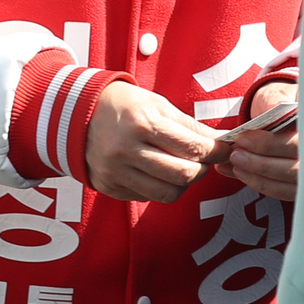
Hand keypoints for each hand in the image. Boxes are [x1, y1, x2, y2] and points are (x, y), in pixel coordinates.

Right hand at [84, 80, 222, 202]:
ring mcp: (116, 172)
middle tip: (203, 160)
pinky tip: (156, 172)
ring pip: (167, 193)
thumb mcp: (158, 105)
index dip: (215, 151)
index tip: (224, 150)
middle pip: (183, 175)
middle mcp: (127, 151)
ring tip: (181, 167)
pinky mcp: (109, 187)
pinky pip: (146, 197)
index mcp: (142, 124)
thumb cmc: (125, 105)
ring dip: (183, 183)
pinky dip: (159, 188)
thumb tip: (220, 142)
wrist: (79, 114)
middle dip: (201, 169)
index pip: (192, 147)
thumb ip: (190, 126)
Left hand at [215, 82, 298, 202]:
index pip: (299, 142)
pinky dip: (259, 184)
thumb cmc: (281, 101)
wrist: (281, 110)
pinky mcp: (302, 184)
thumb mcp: (279, 93)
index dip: (271, 144)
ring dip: (259, 177)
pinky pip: (283, 192)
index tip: (244, 139)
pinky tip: (239, 173)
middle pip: (296, 169)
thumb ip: (276, 101)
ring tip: (235, 163)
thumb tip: (272, 110)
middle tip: (236, 155)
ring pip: (289, 185)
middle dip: (262, 164)